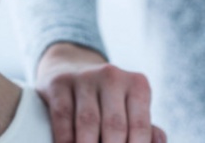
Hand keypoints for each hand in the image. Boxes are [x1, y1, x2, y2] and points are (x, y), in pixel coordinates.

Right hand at [36, 43, 166, 142]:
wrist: (71, 68)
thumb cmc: (108, 99)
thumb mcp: (130, 108)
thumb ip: (146, 130)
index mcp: (136, 84)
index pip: (140, 126)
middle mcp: (111, 76)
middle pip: (114, 125)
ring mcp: (83, 77)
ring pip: (88, 122)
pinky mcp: (58, 83)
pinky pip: (63, 116)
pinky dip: (65, 139)